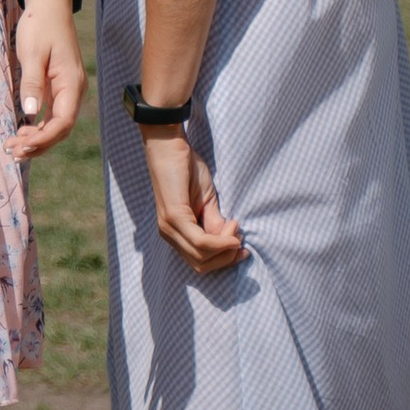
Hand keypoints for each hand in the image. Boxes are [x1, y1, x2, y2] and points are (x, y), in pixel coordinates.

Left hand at [8, 0, 86, 159]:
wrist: (48, 4)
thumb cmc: (40, 25)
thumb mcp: (33, 52)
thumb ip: (32, 82)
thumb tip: (29, 113)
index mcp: (71, 83)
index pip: (63, 122)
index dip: (44, 138)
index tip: (23, 145)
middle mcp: (73, 90)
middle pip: (60, 128)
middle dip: (38, 144)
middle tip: (13, 152)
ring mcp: (67, 89)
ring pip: (56, 123)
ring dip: (37, 138)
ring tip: (14, 148)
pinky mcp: (58, 86)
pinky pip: (51, 113)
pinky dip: (37, 126)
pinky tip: (22, 132)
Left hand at [144, 125, 243, 272]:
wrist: (170, 145)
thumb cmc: (187, 169)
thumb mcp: (206, 201)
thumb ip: (214, 224)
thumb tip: (229, 245)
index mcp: (174, 232)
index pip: (199, 261)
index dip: (224, 259)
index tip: (241, 247)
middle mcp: (168, 233)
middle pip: (201, 264)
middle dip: (226, 257)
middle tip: (239, 239)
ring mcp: (168, 227)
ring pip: (201, 256)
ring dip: (225, 246)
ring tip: (234, 225)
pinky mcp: (173, 216)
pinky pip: (199, 241)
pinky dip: (219, 240)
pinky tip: (232, 227)